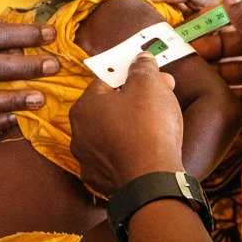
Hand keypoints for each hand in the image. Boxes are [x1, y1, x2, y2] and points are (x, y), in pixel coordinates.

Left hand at [70, 54, 184, 196]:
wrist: (152, 181)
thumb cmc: (148, 128)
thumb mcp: (149, 84)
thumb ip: (143, 67)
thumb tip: (141, 59)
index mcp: (84, 107)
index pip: (107, 82)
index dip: (134, 77)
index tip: (154, 78)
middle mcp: (79, 134)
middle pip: (110, 108)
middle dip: (136, 101)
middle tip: (163, 99)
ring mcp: (89, 161)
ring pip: (113, 135)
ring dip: (133, 128)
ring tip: (159, 128)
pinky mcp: (102, 181)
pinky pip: (118, 158)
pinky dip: (131, 152)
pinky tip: (149, 151)